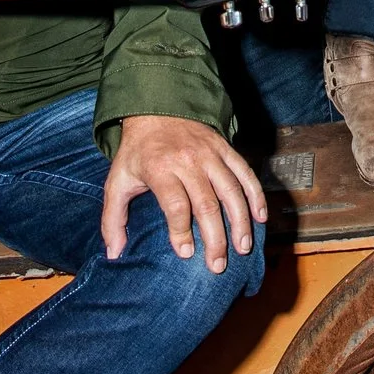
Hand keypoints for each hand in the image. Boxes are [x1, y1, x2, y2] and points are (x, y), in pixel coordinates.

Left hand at [102, 115, 265, 273]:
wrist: (155, 108)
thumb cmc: (137, 152)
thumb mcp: (117, 181)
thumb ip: (112, 218)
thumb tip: (113, 253)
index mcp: (159, 169)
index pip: (176, 205)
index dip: (181, 232)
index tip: (186, 254)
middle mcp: (187, 160)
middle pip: (206, 203)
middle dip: (215, 238)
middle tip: (218, 265)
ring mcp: (209, 153)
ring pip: (230, 190)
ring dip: (240, 221)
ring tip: (243, 248)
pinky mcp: (224, 148)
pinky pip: (245, 172)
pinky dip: (255, 195)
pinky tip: (260, 217)